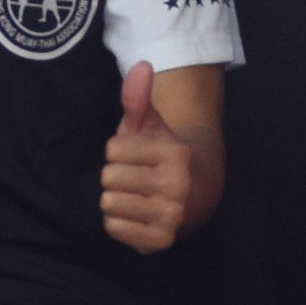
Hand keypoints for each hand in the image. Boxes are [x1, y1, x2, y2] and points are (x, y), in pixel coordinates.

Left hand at [101, 62, 192, 252]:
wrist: (197, 193)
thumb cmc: (163, 156)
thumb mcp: (152, 125)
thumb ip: (139, 98)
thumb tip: (141, 65)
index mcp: (175, 153)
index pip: (113, 150)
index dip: (119, 152)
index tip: (138, 157)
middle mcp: (176, 185)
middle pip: (108, 178)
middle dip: (116, 176)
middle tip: (136, 178)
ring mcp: (170, 215)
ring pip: (109, 203)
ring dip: (116, 199)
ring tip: (136, 196)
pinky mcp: (160, 239)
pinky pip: (114, 228)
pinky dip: (119, 222)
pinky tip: (136, 214)